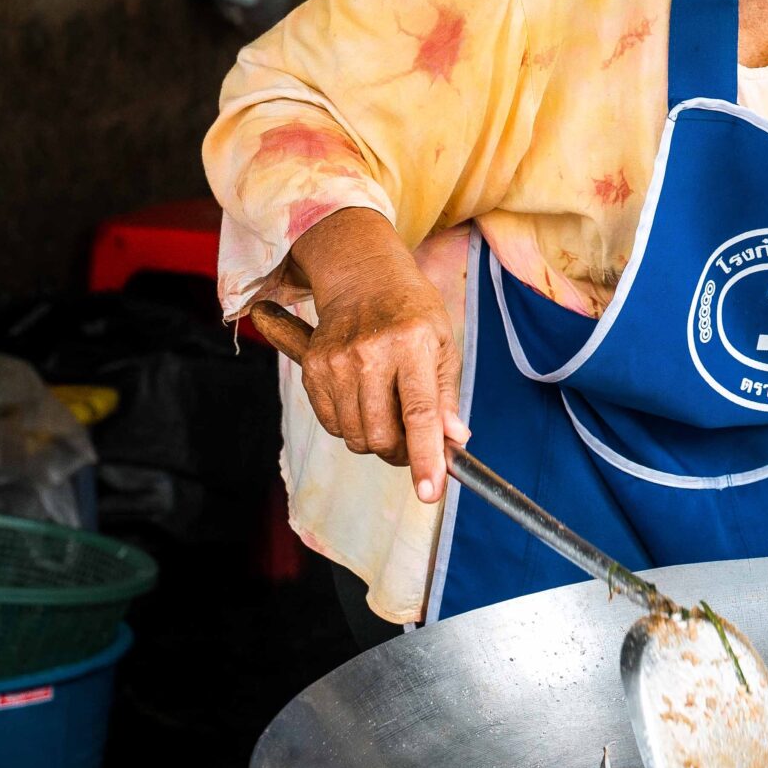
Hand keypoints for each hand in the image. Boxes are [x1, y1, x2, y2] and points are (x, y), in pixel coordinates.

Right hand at [281, 214, 471, 500]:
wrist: (362, 277)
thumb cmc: (412, 313)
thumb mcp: (443, 344)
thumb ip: (447, 397)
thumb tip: (454, 442)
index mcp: (412, 343)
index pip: (420, 414)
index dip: (425, 458)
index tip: (430, 491)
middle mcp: (370, 352)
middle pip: (381, 436)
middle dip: (401, 453)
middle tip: (413, 443)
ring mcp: (336, 361)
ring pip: (355, 437)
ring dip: (376, 442)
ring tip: (389, 416)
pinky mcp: (313, 368)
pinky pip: (333, 424)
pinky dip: (352, 427)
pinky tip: (364, 401)